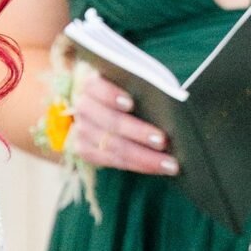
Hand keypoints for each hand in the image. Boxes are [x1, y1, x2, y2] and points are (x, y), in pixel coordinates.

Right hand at [63, 57, 179, 177]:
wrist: (104, 105)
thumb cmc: (128, 89)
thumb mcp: (129, 82)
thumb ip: (140, 87)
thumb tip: (168, 102)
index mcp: (90, 83)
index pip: (96, 87)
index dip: (112, 95)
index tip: (131, 104)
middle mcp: (82, 107)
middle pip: (111, 122)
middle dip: (139, 133)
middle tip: (164, 141)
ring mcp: (81, 130)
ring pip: (113, 147)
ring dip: (144, 157)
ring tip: (168, 163)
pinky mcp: (84, 150)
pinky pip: (112, 161)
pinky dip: (137, 165)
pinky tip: (157, 168)